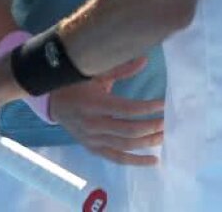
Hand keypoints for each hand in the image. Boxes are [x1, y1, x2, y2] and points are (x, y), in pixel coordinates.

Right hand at [48, 56, 164, 165]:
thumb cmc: (75, 84)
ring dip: (148, 142)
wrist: (53, 103)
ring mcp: (93, 140)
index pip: (126, 109)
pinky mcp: (94, 149)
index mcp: (94, 104)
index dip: (147, 108)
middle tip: (169, 121)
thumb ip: (120, 69)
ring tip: (165, 136)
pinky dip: (136, 161)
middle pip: (129, 130)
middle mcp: (93, 125)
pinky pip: (117, 158)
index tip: (164, 104)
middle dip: (151, 126)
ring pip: (126, 146)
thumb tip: (145, 60)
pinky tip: (153, 160)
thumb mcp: (95, 73)